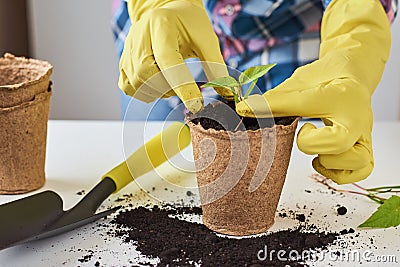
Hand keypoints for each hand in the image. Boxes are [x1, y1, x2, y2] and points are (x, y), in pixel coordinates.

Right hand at [118, 0, 232, 112]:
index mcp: (161, 25)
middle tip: (186, 88)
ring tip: (173, 83)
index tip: (196, 104)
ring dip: (158, 92)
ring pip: (137, 84)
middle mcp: (140, 36)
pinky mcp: (124, 62)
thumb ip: (215, 64)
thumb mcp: (206, 38)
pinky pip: (129, 87)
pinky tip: (158, 85)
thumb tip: (225, 91)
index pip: (168, 60)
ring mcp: (128, 50)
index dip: (181, 85)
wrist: (168, 12)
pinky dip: (144, 93)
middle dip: (169, 88)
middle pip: (147, 74)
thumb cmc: (188, 24)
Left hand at [236, 0, 390, 183]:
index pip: (308, 105)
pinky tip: (322, 160)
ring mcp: (364, 135)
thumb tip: (243, 109)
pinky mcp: (365, 148)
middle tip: (304, 131)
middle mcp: (359, 119)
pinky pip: (360, 171)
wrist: (351, 75)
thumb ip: (273, 101)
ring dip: (328, 161)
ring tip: (316, 146)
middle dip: (309, 143)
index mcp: (342, 96)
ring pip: (355, 161)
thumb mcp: (297, 84)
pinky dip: (339, 173)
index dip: (277, 107)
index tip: (252, 109)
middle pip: (338, 144)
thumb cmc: (325, 79)